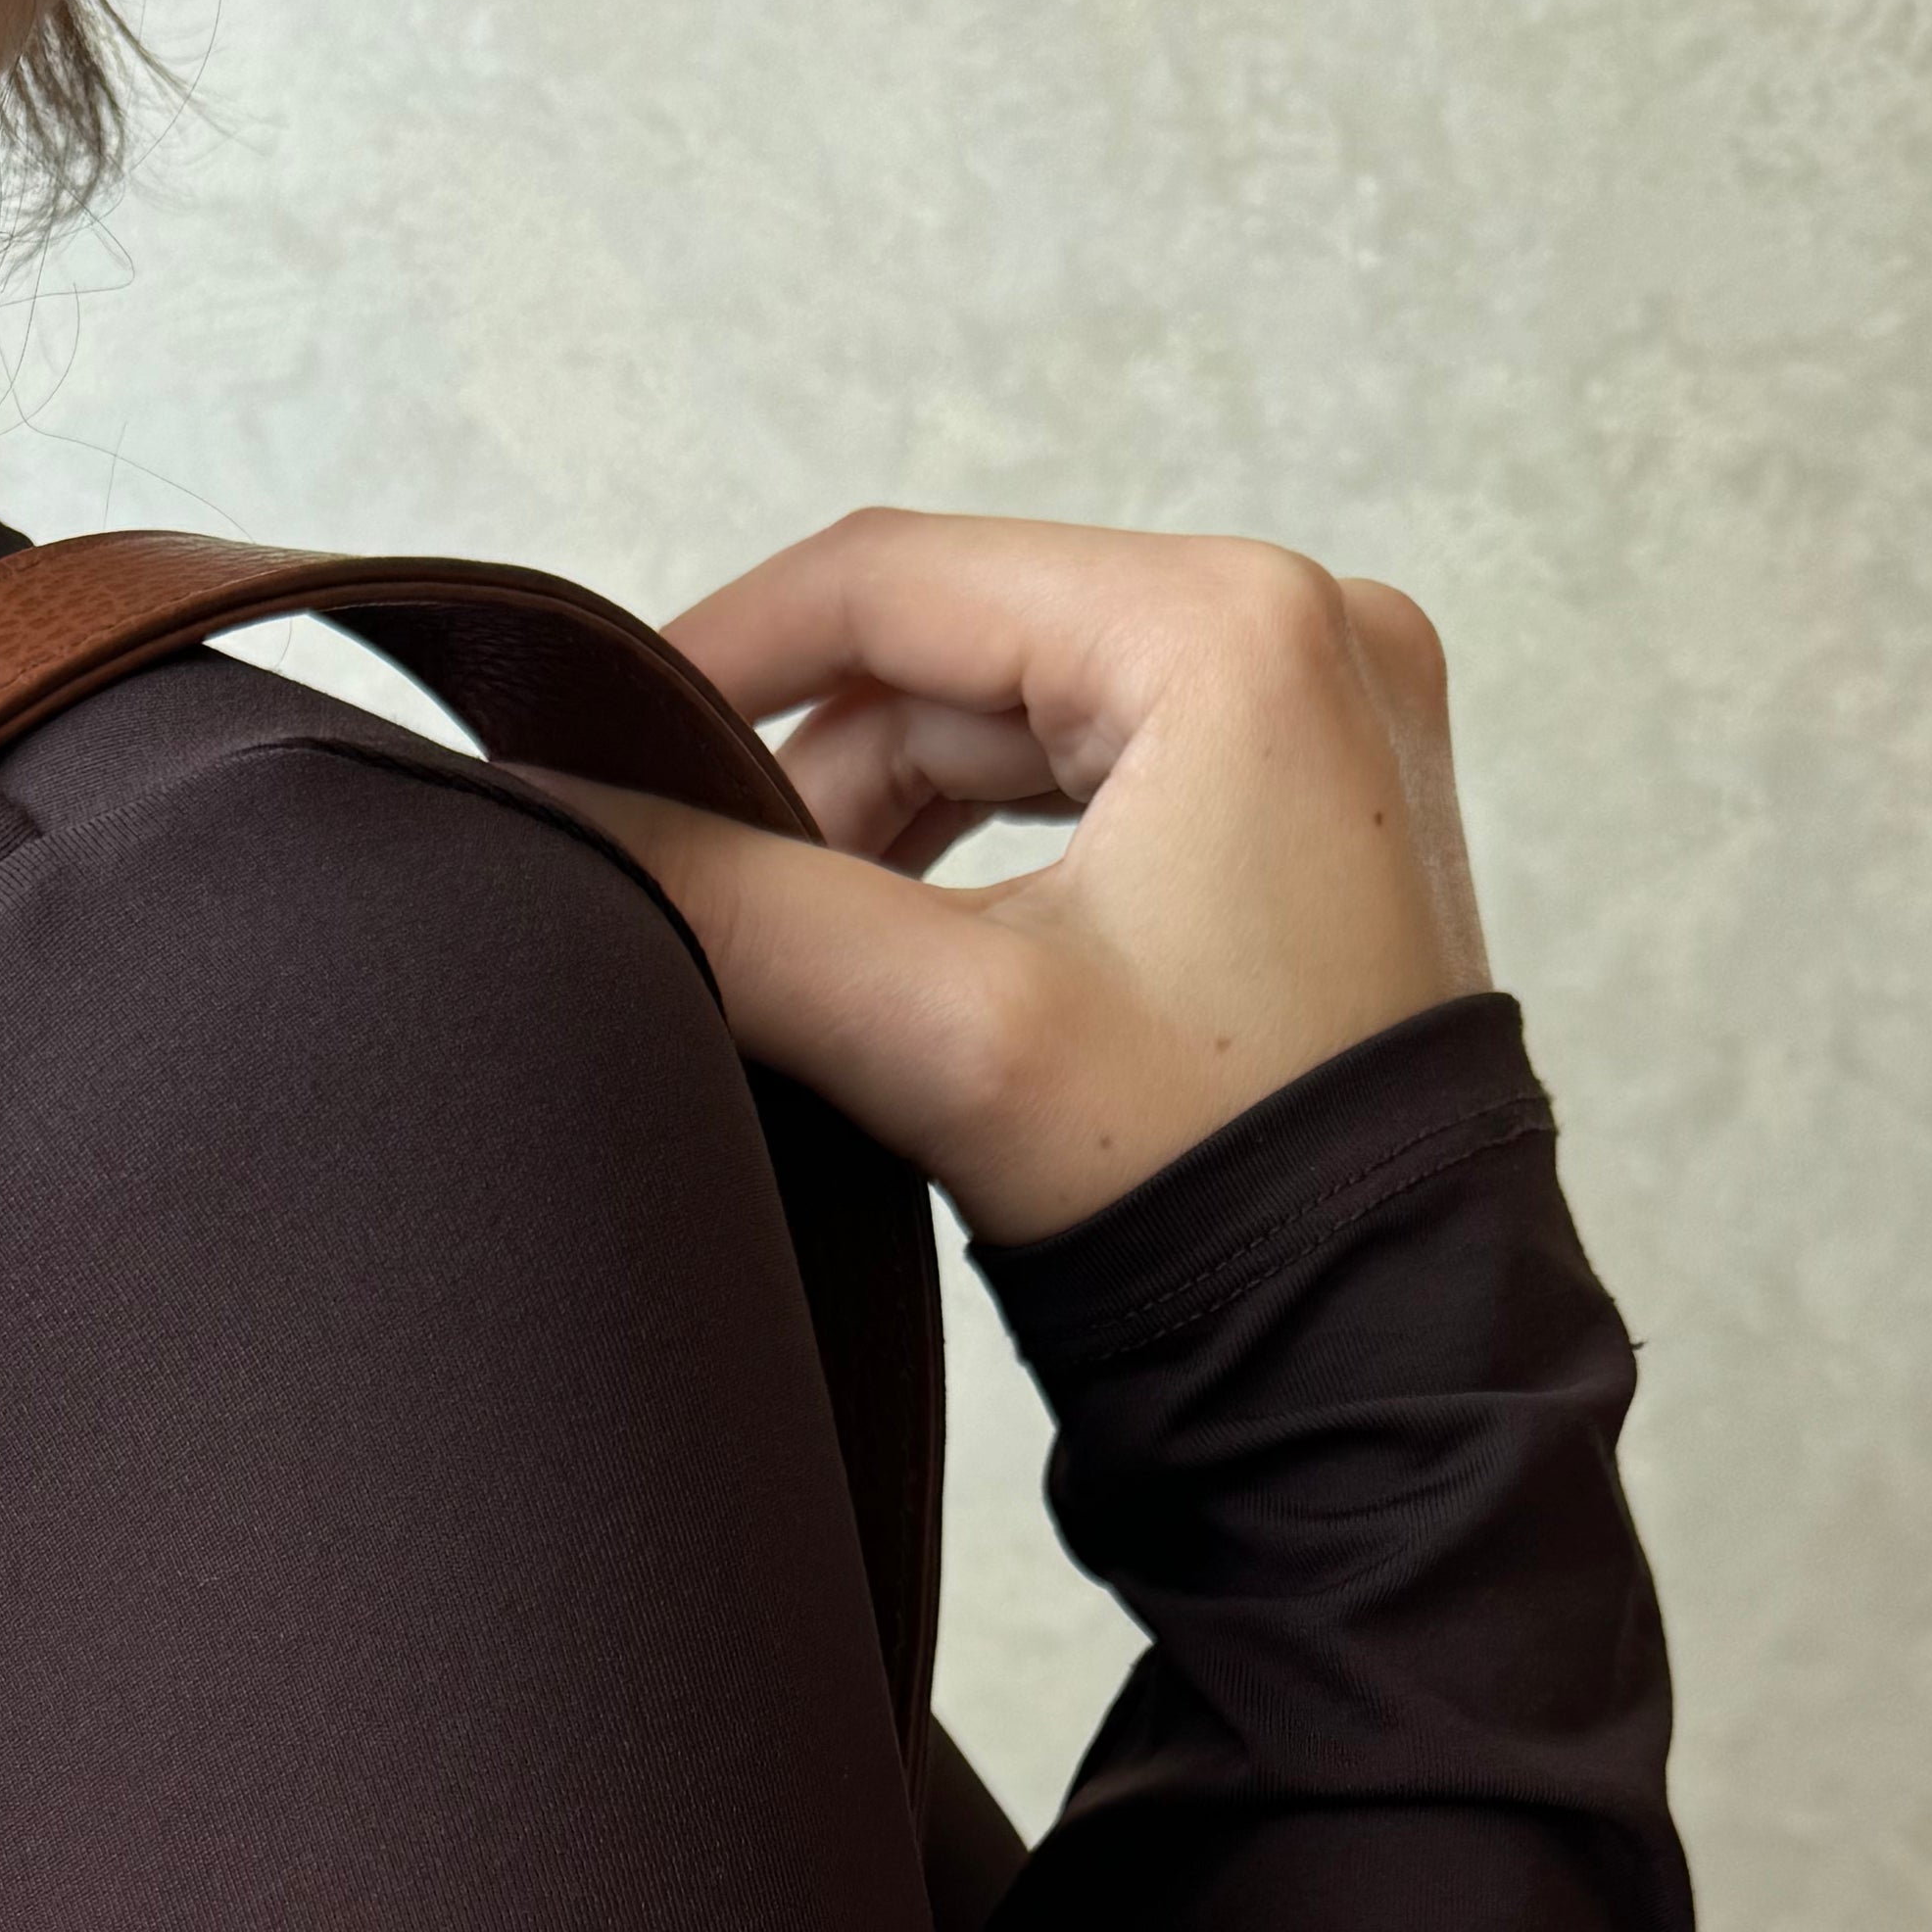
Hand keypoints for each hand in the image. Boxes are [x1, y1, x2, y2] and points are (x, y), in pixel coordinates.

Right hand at [535, 511, 1490, 1243]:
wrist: (1379, 1353)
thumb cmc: (1227, 1190)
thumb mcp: (946, 1029)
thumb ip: (731, 907)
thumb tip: (552, 825)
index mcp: (1236, 629)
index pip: (900, 577)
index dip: (716, 653)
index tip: (592, 746)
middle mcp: (1306, 631)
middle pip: (957, 650)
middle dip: (811, 774)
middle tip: (701, 899)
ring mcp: (1324, 717)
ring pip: (1014, 719)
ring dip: (887, 824)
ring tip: (799, 951)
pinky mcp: (1314, 808)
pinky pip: (1092, 776)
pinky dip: (981, 852)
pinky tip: (904, 949)